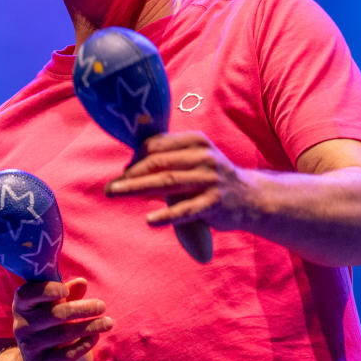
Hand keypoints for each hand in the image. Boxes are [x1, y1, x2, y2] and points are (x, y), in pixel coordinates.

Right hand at [12, 277, 112, 360]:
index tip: (66, 289)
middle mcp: (22, 325)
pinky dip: (84, 344)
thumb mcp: (52, 308)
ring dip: (89, 326)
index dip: (47, 290)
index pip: (28, 294)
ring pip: (64, 334)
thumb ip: (66, 294)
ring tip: (108, 322)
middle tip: (102, 306)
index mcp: (22, 306)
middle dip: (81, 309)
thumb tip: (82, 282)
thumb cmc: (47, 327)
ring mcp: (30, 346)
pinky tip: (96, 337)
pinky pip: (67, 354)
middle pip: (55, 314)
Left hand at [105, 131, 256, 230]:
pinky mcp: (215, 202)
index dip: (135, 159)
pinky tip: (149, 220)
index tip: (122, 173)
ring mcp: (210, 179)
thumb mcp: (193, 159)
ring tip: (115, 194)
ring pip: (166, 183)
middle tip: (110, 188)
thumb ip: (166, 159)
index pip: (156, 146)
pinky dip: (166, 215)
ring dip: (136, 189)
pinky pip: (185, 209)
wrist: (251, 198)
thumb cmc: (211, 179)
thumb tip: (127, 168)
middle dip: (129, 175)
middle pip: (157, 163)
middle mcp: (203, 156)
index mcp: (195, 141)